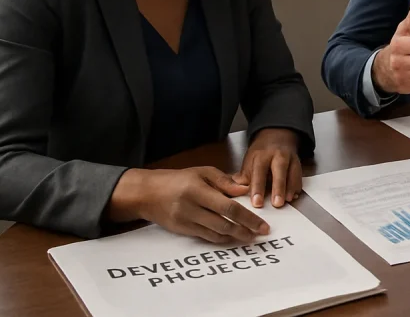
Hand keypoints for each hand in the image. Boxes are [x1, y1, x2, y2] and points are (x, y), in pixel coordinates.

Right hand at [107, 167, 268, 243]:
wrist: (147, 193)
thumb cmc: (178, 179)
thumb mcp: (202, 172)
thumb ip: (225, 182)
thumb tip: (245, 191)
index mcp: (198, 190)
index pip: (229, 208)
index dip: (248, 218)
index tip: (262, 225)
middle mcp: (191, 208)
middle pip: (224, 224)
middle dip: (245, 230)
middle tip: (261, 233)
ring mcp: (186, 222)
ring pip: (216, 234)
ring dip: (235, 237)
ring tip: (250, 236)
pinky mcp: (182, 231)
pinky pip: (206, 237)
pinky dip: (221, 237)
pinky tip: (232, 236)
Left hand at [233, 128, 301, 208]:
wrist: (276, 136)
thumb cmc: (261, 152)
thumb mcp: (249, 160)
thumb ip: (244, 176)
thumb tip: (236, 190)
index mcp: (261, 155)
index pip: (259, 172)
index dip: (258, 188)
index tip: (257, 202)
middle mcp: (277, 155)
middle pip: (279, 171)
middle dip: (279, 187)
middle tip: (277, 203)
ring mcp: (290, 158)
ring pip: (293, 172)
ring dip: (291, 187)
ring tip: (288, 200)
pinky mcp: (298, 163)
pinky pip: (299, 175)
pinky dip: (298, 186)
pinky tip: (294, 195)